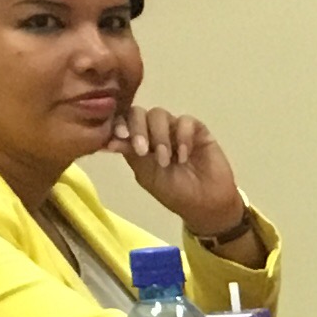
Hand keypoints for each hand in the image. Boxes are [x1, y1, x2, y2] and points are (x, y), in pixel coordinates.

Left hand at [109, 106, 247, 243]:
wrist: (206, 203)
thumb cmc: (175, 193)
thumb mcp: (147, 175)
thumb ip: (131, 154)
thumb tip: (110, 140)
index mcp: (139, 142)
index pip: (124, 122)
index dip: (120, 123)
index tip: (121, 136)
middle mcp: (155, 131)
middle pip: (139, 113)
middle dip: (138, 129)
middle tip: (144, 150)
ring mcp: (175, 129)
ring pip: (159, 114)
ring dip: (160, 137)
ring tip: (167, 159)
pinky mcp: (197, 130)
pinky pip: (185, 121)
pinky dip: (182, 137)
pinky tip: (184, 156)